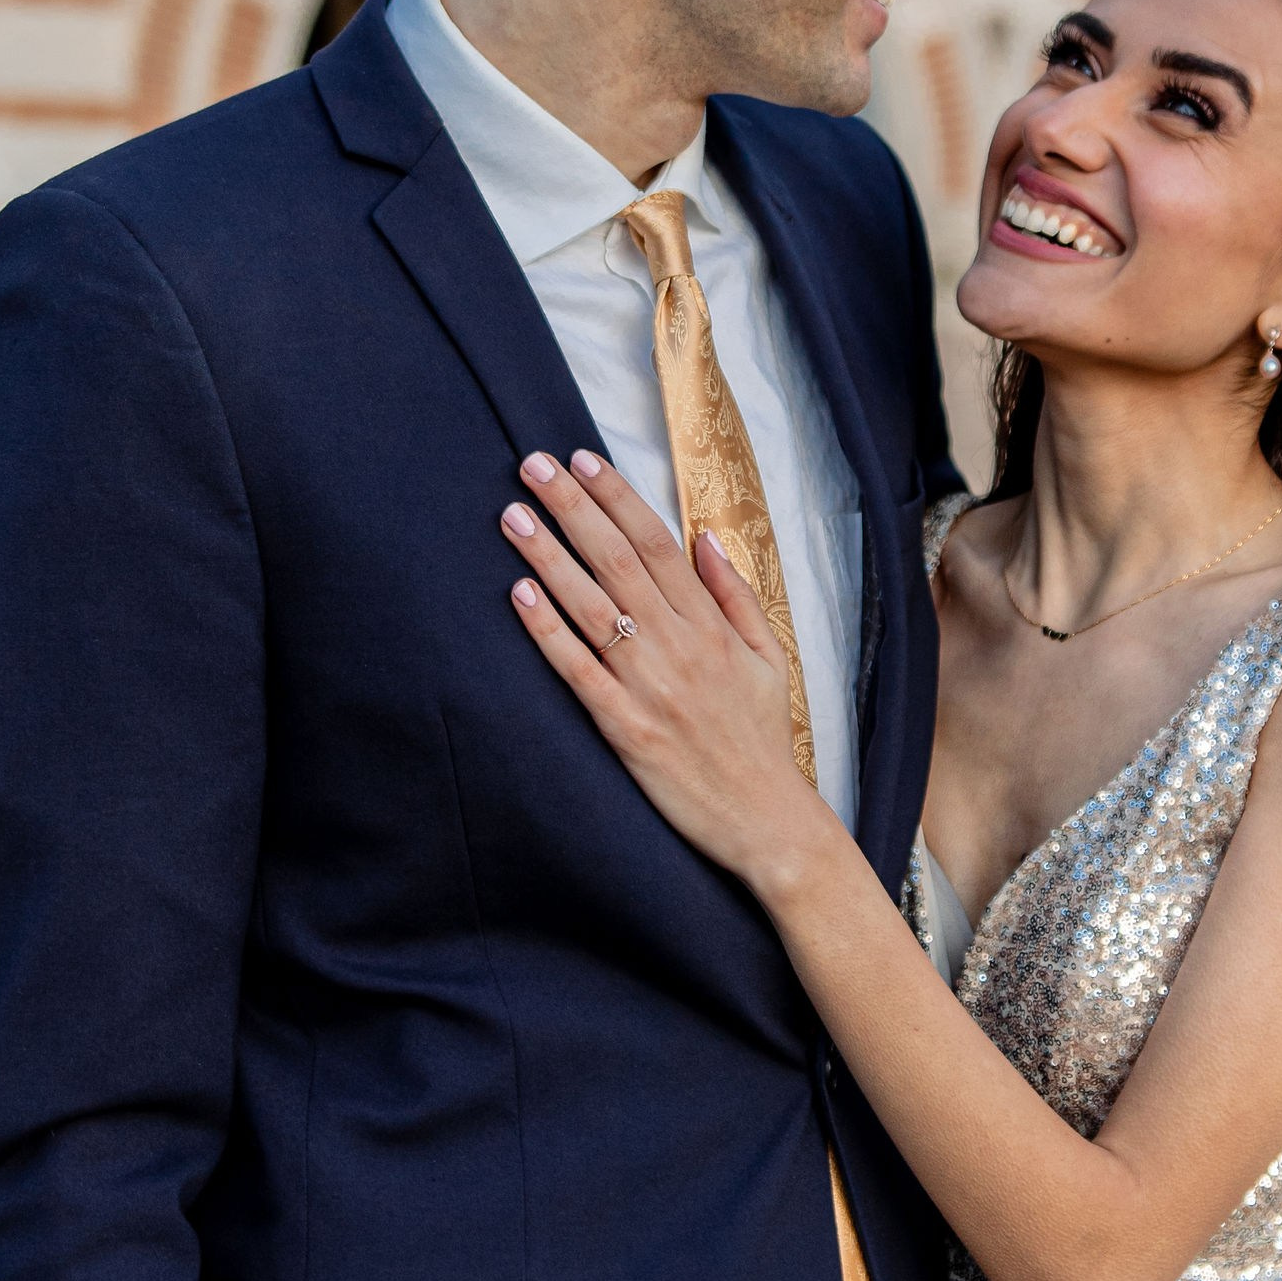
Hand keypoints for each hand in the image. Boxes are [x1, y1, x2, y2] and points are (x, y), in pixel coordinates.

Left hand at [500, 449, 833, 895]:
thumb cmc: (761, 739)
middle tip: (531, 466)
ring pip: (591, 606)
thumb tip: (706, 538)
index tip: (582, 460)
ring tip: (512, 515)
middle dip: (572, 508)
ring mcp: (649, 686)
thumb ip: (734, 595)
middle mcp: (679, 646)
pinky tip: (520, 593)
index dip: (617, 497)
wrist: (767, 821)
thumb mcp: (769, 658)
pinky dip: (548, 630)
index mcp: (712, 626)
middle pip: (618, 560)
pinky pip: (578, 671)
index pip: (659, 543)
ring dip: (549, 555)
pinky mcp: (624, 729)